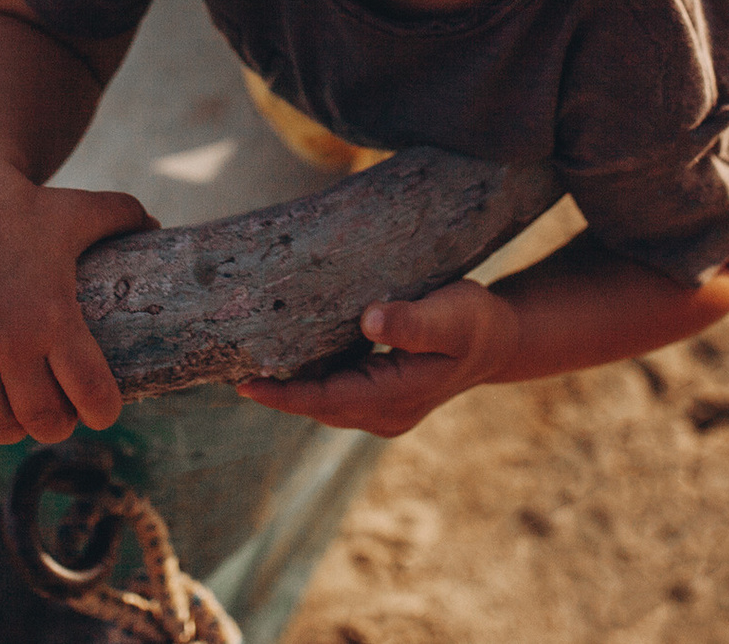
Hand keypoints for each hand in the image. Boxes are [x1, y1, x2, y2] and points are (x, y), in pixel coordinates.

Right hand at [0, 150, 154, 445]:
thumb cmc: (21, 204)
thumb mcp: (79, 208)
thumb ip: (123, 217)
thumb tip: (156, 229)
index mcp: (54, 315)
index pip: (91, 393)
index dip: (103, 410)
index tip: (101, 409)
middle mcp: (9, 340)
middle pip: (43, 421)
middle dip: (58, 425)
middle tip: (60, 412)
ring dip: (13, 427)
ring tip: (19, 412)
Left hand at [236, 279, 518, 436]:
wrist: (499, 340)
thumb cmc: (475, 322)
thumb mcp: (452, 314)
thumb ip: (413, 320)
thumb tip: (370, 319)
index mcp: (396, 398)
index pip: (327, 401)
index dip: (284, 395)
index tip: (243, 384)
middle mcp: (384, 415)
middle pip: (318, 406)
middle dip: (276, 390)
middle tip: (229, 360)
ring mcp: (382, 412)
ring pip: (324, 402)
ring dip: (290, 385)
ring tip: (247, 358)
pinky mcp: (380, 398)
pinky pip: (335, 392)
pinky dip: (310, 378)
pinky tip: (287, 353)